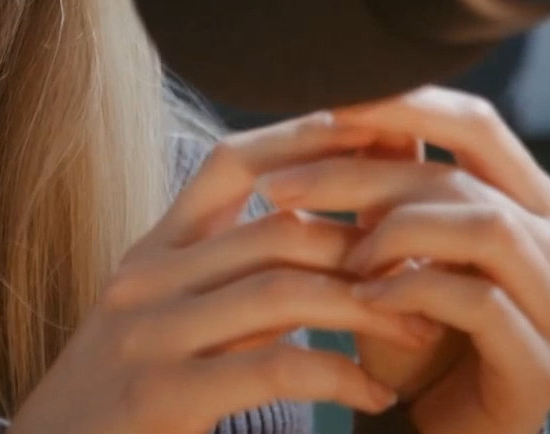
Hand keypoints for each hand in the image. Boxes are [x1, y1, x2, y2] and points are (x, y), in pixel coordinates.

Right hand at [5, 111, 439, 433]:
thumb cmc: (117, 405)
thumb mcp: (161, 324)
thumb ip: (223, 284)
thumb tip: (313, 244)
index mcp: (150, 254)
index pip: (231, 164)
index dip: (307, 142)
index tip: (381, 143)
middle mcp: (146, 280)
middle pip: (275, 226)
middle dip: (367, 241)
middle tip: (432, 265)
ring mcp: (148, 334)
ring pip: (282, 288)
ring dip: (368, 306)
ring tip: (422, 329)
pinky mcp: (160, 394)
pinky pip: (274, 365)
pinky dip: (340, 374)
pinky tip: (376, 391)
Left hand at [251, 86, 549, 433]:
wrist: (426, 425)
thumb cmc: (405, 326)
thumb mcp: (389, 244)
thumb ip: (387, 180)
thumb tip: (344, 105)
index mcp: (536, 206)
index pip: (478, 126)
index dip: (404, 107)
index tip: (326, 107)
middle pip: (463, 179)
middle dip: (360, 177)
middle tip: (279, 189)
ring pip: (486, 228)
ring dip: (396, 232)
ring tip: (338, 253)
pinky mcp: (545, 368)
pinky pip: (482, 302)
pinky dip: (413, 290)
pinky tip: (363, 298)